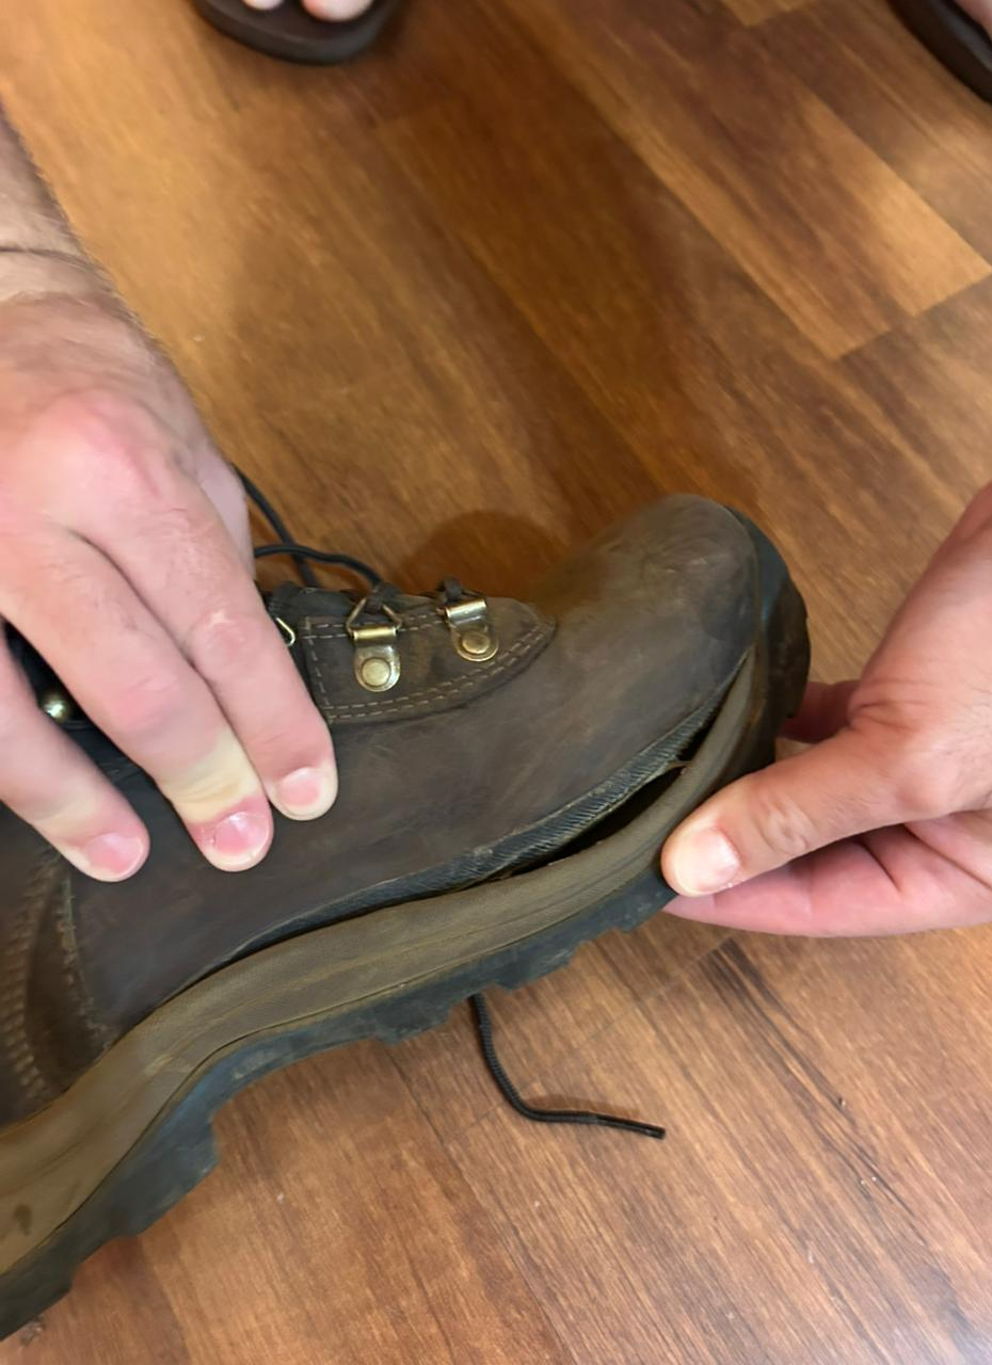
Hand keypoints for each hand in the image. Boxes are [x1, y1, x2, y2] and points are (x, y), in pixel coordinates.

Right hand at [0, 294, 335, 879]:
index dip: (274, 726)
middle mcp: (28, 511)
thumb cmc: (89, 376)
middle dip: (201, 778)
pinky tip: (31, 796)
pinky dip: (2, 754)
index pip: (222, 631)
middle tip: (239, 841)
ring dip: (73, 803)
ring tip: (123, 856)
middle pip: (135, 686)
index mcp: (122, 471)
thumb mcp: (184, 448)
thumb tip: (247, 677)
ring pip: (6, 714)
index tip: (307, 791)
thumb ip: (213, 562)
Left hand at [661, 467, 991, 934]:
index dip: (732, 896)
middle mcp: (946, 828)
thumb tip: (692, 866)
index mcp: (964, 873)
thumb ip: (797, 812)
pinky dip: (779, 723)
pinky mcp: (910, 694)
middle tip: (644, 830)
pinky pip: (828, 729)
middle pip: (815, 856)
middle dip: (735, 842)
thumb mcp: (909, 758)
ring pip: (815, 791)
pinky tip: (730, 717)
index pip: (823, 906)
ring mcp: (925, 759)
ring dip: (750, 782)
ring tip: (670, 780)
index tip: (648, 883)